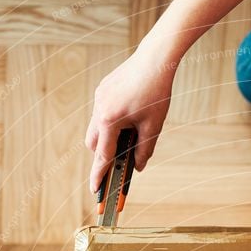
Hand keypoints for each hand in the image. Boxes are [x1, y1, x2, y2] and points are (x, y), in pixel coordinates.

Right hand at [85, 46, 175, 192]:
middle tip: (120, 162)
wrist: (155, 59)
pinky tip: (129, 117)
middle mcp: (99, 109)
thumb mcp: (153, 126)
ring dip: (107, 139)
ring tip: (130, 135)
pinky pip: (101, 113)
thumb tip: (138, 167)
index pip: (103, 156)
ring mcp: (99, 98)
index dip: (99, 176)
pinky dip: (110, 123)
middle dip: (103, 156)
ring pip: (96, 128)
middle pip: (94, 144)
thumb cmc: (156, 93)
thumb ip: (144, 150)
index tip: (95, 191)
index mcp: (110, 121)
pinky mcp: (102, 90)